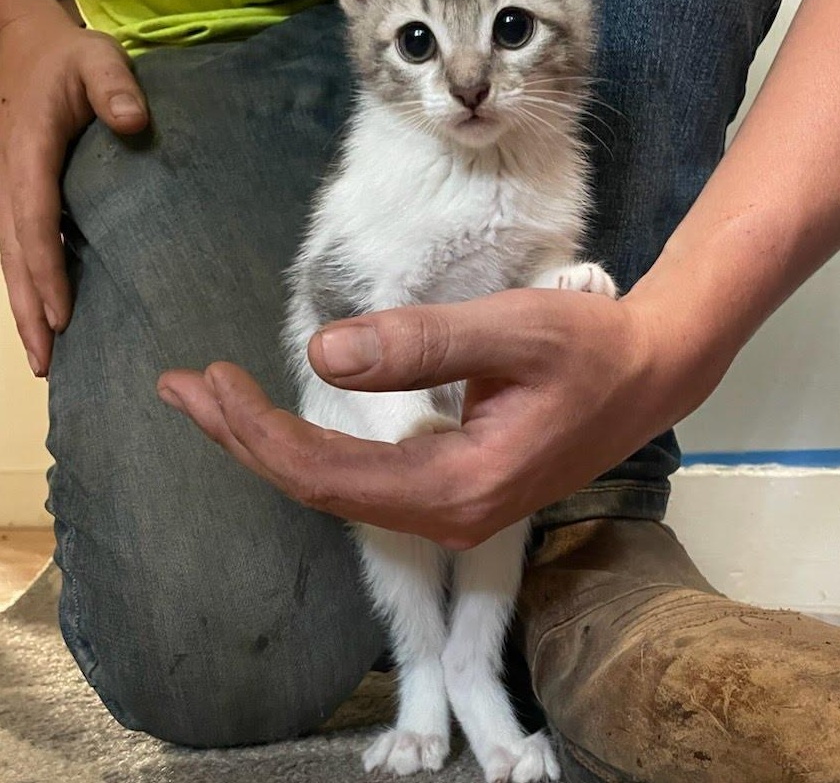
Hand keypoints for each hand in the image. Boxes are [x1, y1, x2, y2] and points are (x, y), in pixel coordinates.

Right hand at [0, 13, 148, 374]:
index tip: (61, 314)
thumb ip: (114, 87)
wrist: (27, 48)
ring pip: (12, 260)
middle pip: (14, 256)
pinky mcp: (21, 197)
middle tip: (45, 363)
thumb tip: (134, 121)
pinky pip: (22, 249)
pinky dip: (31, 286)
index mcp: (28, 153)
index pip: (34, 222)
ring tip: (42, 359)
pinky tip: (48, 318)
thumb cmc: (71, 57)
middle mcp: (10, 180)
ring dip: (25, 309)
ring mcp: (10, 191)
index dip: (46, 270)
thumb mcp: (98, 59)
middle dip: (29, 311)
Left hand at [157, 286, 726, 548]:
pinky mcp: (457, 488)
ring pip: (340, 485)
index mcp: (457, 485)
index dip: (257, 432)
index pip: (327, 475)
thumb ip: (422, 344)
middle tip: (183, 389)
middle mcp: (447, 513)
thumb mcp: (513, 330)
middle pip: (321, 487)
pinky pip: (367, 478)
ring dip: (273, 441)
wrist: (652, 372)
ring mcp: (452, 507)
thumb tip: (323, 353)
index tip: (207, 382)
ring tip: (214, 399)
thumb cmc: (592, 346)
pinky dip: (316, 444)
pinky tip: (284, 420)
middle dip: (246, 438)